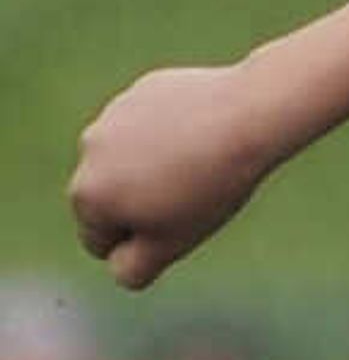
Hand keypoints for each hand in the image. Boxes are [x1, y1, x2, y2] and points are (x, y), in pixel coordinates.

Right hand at [70, 62, 284, 288]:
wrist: (250, 116)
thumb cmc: (211, 185)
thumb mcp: (172, 243)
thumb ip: (132, 269)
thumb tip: (116, 264)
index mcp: (87, 195)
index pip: (101, 242)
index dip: (144, 240)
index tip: (181, 217)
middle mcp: (88, 152)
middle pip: (113, 198)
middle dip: (143, 202)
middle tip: (192, 189)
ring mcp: (113, 115)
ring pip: (132, 159)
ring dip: (155, 166)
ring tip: (199, 160)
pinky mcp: (143, 90)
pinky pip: (154, 125)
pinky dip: (171, 132)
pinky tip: (205, 129)